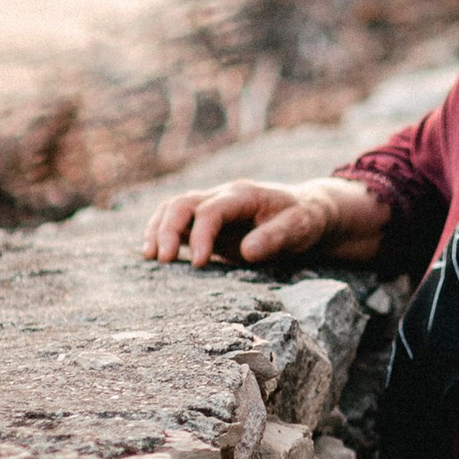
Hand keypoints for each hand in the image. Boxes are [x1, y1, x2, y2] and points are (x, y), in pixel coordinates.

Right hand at [140, 177, 387, 268]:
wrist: (308, 211)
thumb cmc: (305, 220)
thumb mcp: (300, 228)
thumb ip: (276, 237)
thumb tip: (246, 251)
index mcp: (244, 195)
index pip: (211, 210)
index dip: (200, 235)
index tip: (198, 263)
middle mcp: (223, 195)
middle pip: (183, 203)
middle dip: (167, 230)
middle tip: (162, 260)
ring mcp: (213, 206)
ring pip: (174, 208)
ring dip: (157, 229)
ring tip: (150, 257)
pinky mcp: (209, 221)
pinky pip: (178, 220)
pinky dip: (162, 232)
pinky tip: (154, 254)